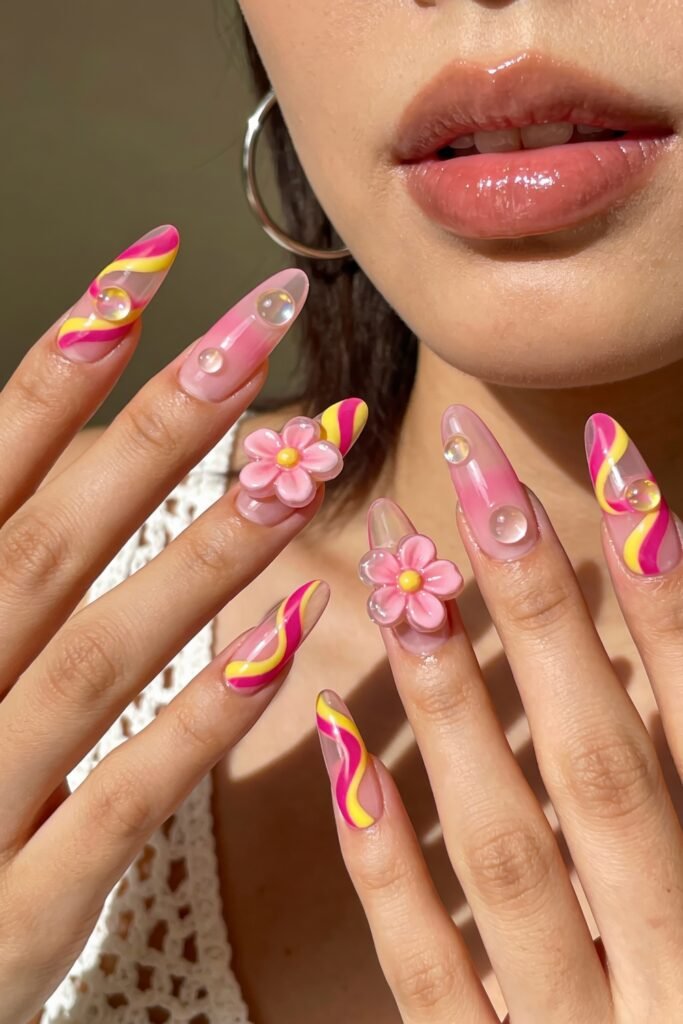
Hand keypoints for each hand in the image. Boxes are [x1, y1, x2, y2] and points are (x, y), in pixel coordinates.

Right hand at [0, 225, 365, 1023]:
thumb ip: (2, 551)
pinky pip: (122, 798)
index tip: (151, 261)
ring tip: (309, 463)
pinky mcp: (21, 905)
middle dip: (163, 423)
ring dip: (208, 552)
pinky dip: (202, 718)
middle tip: (266, 320)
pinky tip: (291, 638)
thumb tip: (65, 440)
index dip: (67, 359)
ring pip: (103, 652)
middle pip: (58, 535)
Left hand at [317, 404, 682, 1022]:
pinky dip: (388, 855)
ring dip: (458, 706)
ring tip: (406, 574)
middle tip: (478, 474)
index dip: (668, 593)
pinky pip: (432, 967)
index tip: (615, 464)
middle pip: (607, 763)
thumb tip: (661, 631)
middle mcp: (677, 960)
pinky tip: (336, 743)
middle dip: (545, 609)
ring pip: (516, 849)